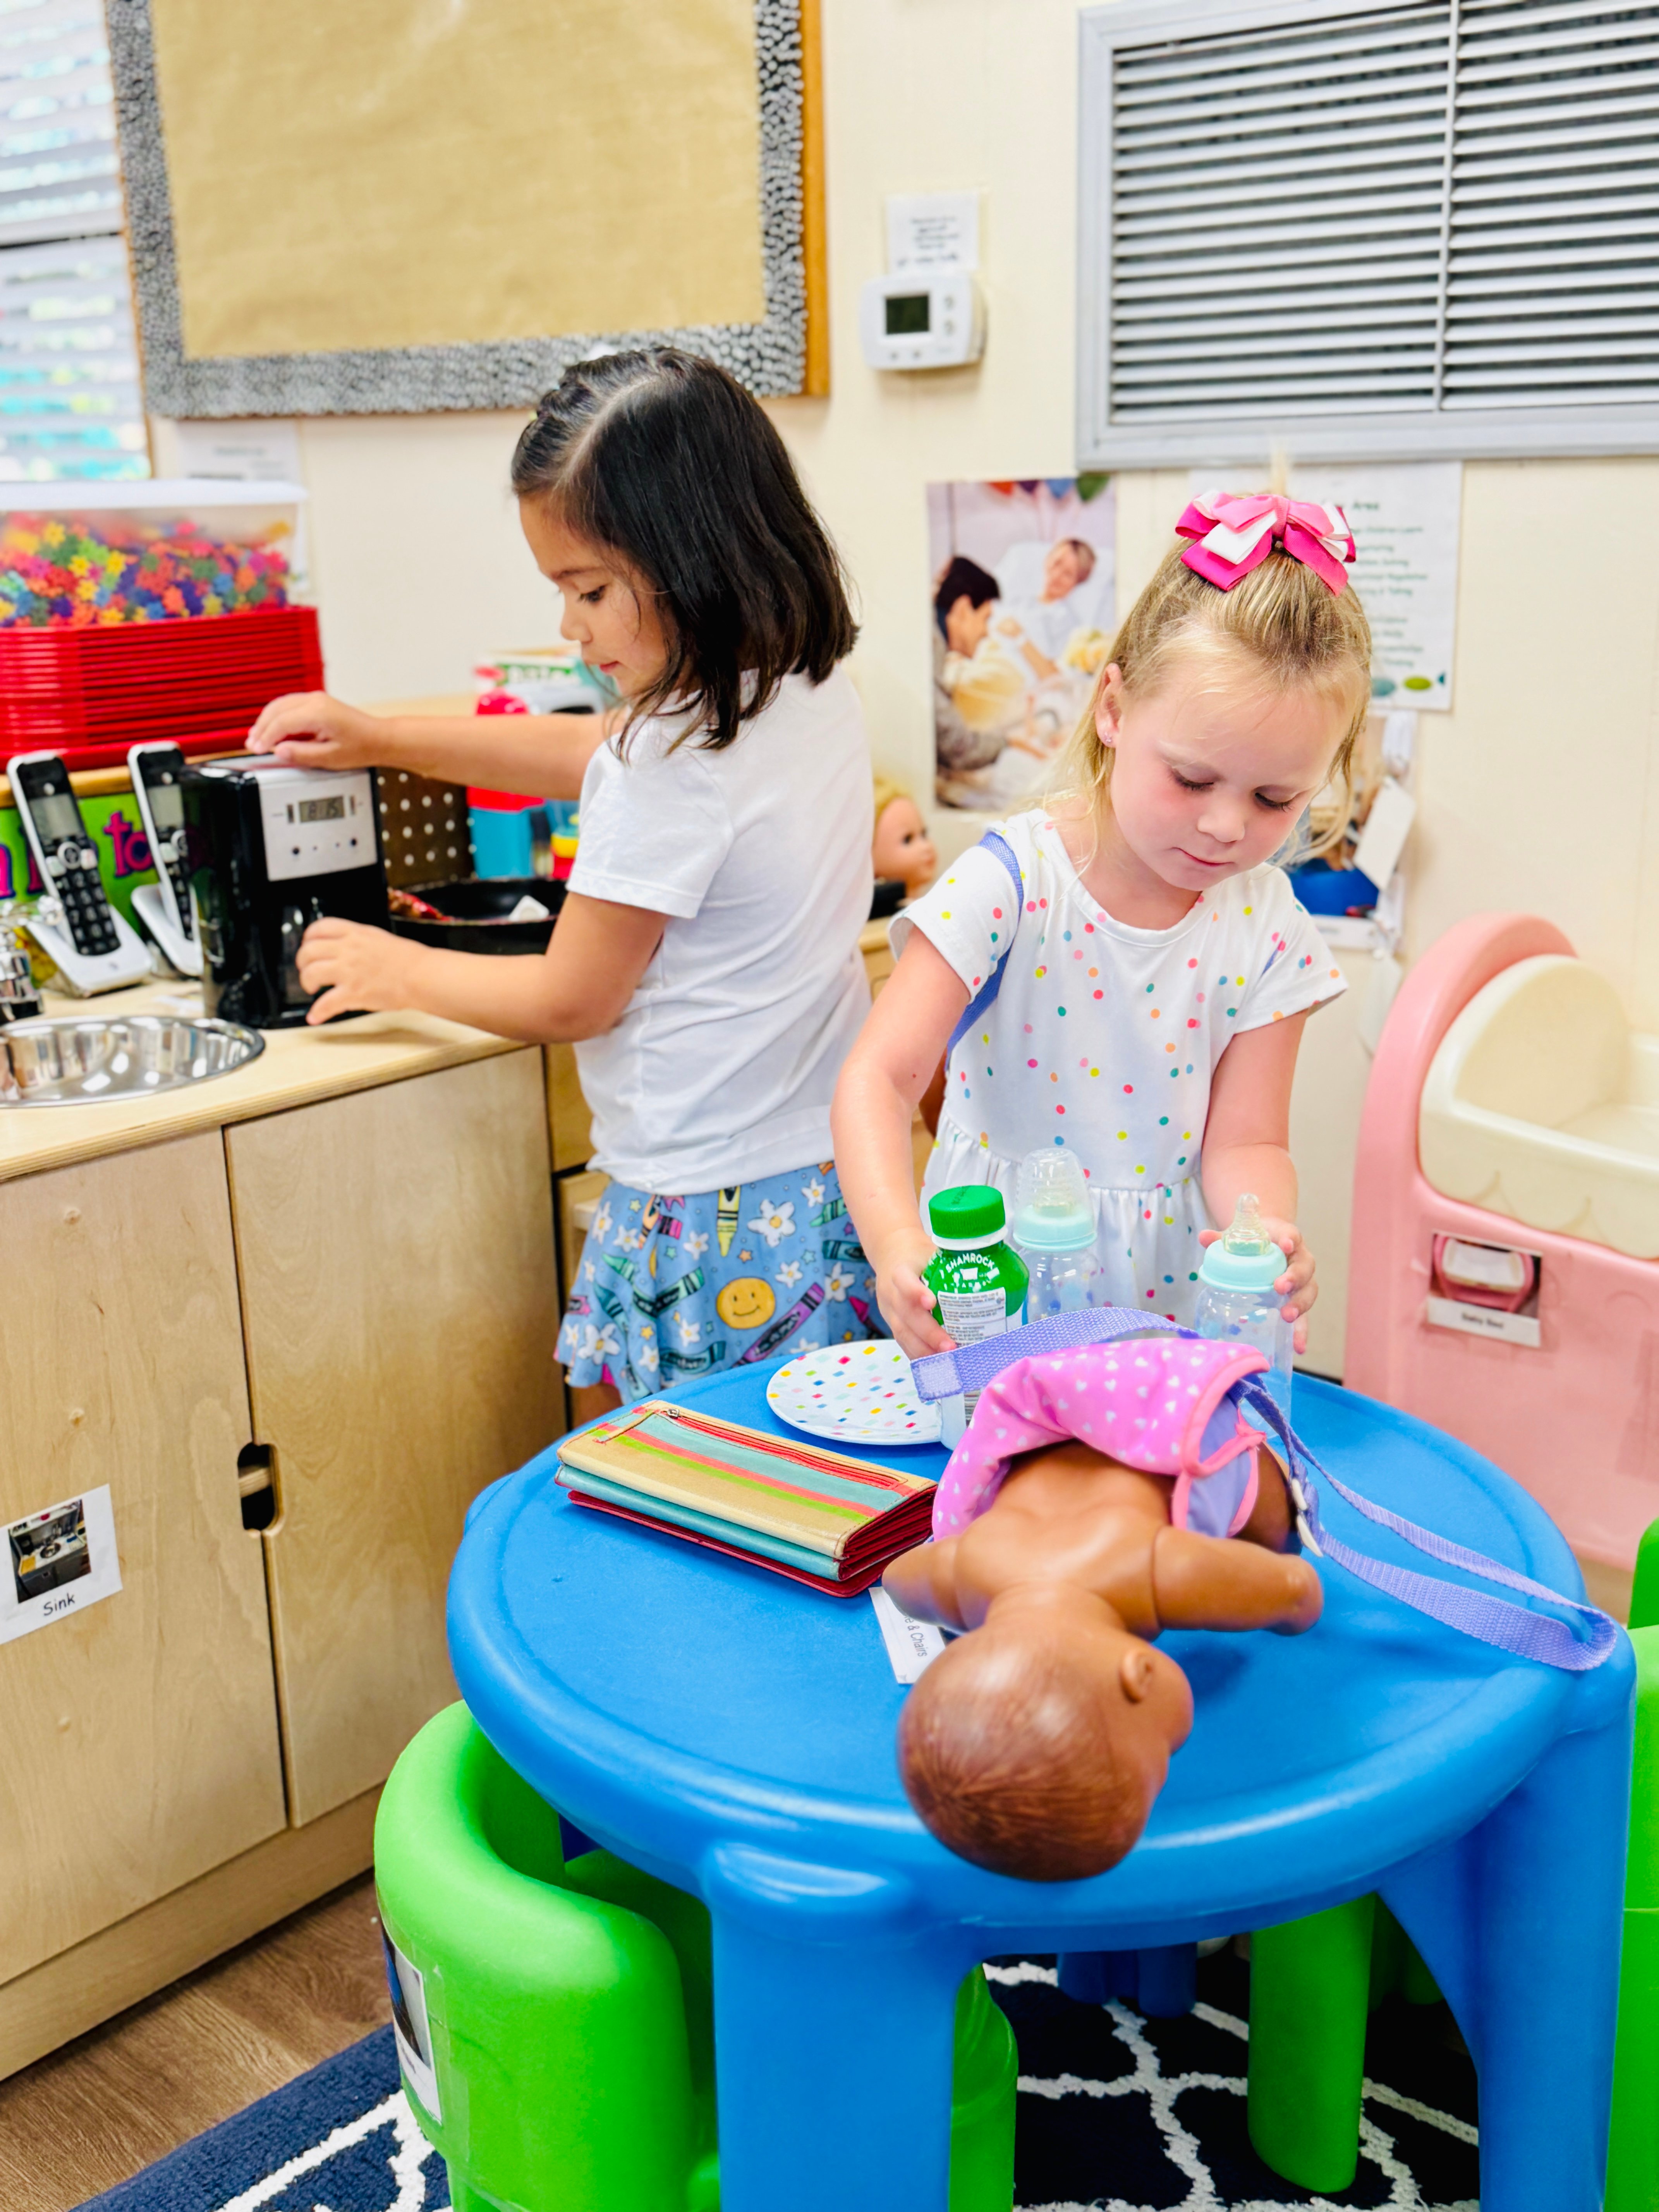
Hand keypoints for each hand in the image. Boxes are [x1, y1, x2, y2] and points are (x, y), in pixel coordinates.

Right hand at [247, 691, 390, 769]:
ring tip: (256, 738)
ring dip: (266, 720)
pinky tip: (271, 728)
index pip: (282, 722)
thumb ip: (302, 754)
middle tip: (252, 745)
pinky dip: (276, 716)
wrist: (379, 738)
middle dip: (261, 728)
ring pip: (280, 705)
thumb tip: (279, 751)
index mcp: (319, 713)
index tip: (257, 749)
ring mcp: (316, 699)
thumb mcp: (331, 758)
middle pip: (277, 710)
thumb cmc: (361, 747)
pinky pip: (289, 705)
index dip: (266, 737)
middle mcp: (316, 701)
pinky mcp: (316, 701)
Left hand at [296, 918, 419, 1024]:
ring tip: (312, 989)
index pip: (320, 927)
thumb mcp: (380, 939)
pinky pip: (326, 1003)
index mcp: (356, 933)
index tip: (308, 946)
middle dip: (302, 962)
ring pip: (311, 973)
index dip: (308, 938)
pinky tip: (315, 1017)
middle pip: (309, 950)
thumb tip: (347, 947)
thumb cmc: (410, 960)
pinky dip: (318, 1012)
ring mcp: (349, 970)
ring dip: (306, 982)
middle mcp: (349, 949)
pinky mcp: (354, 993)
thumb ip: (359, 941)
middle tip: (307, 970)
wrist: (424, 976)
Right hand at [874, 1226, 952, 1359]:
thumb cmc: (918, 1255)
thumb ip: (953, 1262)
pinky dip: (920, 1355)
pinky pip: (904, 1343)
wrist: (891, 1254)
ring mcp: (890, 1311)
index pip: (903, 1280)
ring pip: (903, 1334)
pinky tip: (937, 1364)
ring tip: (947, 1360)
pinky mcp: (893, 1324)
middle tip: (950, 1346)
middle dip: (928, 1333)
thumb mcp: (931, 1251)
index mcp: (899, 1270)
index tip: (931, 1303)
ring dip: (925, 1350)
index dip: (915, 1292)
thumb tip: (992, 1275)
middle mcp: (890, 1293)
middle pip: (906, 1315)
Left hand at [1198, 1217, 1315, 1355]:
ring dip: (1300, 1304)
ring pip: (1308, 1291)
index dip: (1289, 1240)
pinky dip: (1301, 1331)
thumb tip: (1203, 1237)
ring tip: (1287, 1316)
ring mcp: (1302, 1281)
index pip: (1291, 1235)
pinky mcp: (1298, 1300)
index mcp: (1286, 1238)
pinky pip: (1304, 1316)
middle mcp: (1300, 1259)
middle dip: (1294, 1278)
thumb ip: (1223, 1238)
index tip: (1286, 1245)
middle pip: (1304, 1267)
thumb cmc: (1257, 1240)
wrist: (1271, 1243)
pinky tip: (1298, 1346)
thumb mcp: (1240, 1236)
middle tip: (1280, 1286)